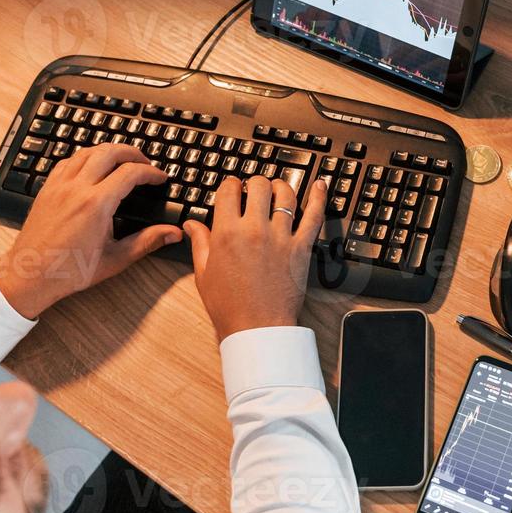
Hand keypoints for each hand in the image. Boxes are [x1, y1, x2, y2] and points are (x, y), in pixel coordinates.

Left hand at [0, 143, 183, 318]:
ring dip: (108, 151)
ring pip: (87, 151)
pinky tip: (91, 167)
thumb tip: (172, 234)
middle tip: (145, 163)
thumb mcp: (116, 259)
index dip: (150, 172)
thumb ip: (147, 242)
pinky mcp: (47, 189)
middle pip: (109, 152)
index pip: (130, 172)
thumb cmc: (70, 270)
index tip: (160, 178)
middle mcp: (77, 189)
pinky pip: (68, 161)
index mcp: (97, 204)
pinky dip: (85, 157)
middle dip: (132, 153)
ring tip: (122, 160)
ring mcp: (59, 186)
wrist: (31, 275)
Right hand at [184, 175, 327, 341]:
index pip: (229, 190)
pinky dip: (319, 197)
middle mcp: (254, 229)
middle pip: (258, 185)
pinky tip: (320, 185)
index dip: (230, 185)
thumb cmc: (230, 307)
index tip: (232, 189)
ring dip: (280, 186)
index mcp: (227, 233)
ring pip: (285, 194)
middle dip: (254, 183)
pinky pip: (314, 216)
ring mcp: (280, 236)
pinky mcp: (301, 248)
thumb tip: (191, 224)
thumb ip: (199, 243)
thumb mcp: (204, 274)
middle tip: (253, 190)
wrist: (258, 329)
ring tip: (276, 189)